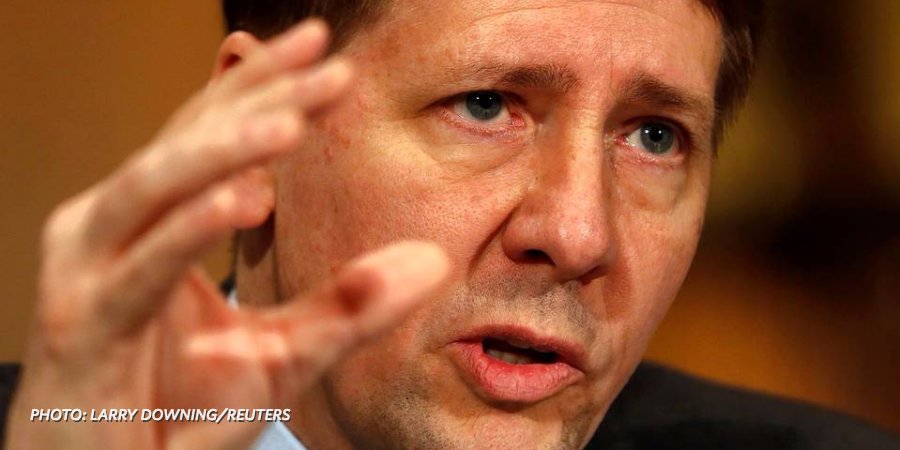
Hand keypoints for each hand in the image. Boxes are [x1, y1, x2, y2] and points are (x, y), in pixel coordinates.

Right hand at [6, 19, 448, 449]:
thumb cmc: (178, 419)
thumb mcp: (283, 355)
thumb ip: (349, 303)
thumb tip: (432, 259)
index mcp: (152, 222)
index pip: (210, 134)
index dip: (263, 86)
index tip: (322, 46)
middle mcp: (111, 230)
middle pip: (188, 141)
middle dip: (259, 96)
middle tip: (325, 53)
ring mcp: (90, 273)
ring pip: (158, 186)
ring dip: (227, 147)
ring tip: (295, 118)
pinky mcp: (84, 327)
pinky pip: (144, 268)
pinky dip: (192, 229)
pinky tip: (248, 196)